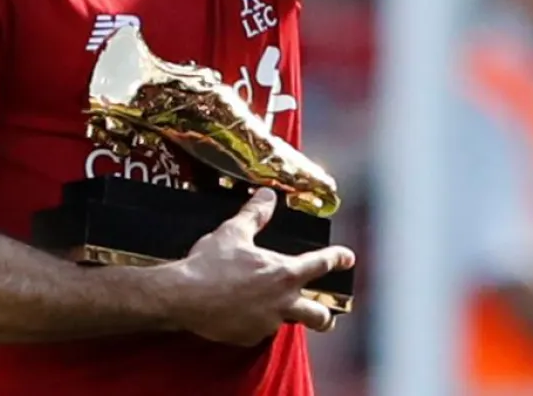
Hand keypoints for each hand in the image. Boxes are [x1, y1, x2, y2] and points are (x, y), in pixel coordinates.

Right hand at [163, 188, 354, 345]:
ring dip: (287, 316)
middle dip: (325, 314)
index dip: (337, 258)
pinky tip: (245, 312)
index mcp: (284, 273)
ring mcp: (267, 323)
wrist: (184, 297)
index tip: (348, 258)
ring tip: (279, 310)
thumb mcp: (233, 232)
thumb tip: (267, 195)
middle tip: (325, 312)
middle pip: (318, 315)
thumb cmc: (210, 264)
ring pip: (288, 323)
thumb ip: (255, 214)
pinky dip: (258, 322)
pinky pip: (261, 330)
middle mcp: (282, 302)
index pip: (320, 264)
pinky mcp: (249, 337)